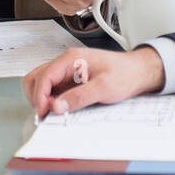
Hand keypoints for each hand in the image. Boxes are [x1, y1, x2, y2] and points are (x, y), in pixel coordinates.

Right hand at [23, 45, 165, 119]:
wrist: (138, 71)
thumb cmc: (124, 73)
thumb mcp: (103, 87)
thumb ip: (79, 97)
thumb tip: (57, 106)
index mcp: (71, 59)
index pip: (44, 76)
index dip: (39, 96)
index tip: (43, 113)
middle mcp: (66, 63)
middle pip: (36, 78)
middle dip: (36, 97)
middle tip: (45, 115)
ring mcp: (67, 71)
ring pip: (41, 83)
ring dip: (42, 98)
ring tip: (53, 113)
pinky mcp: (71, 80)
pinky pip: (53, 89)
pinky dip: (51, 100)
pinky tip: (60, 109)